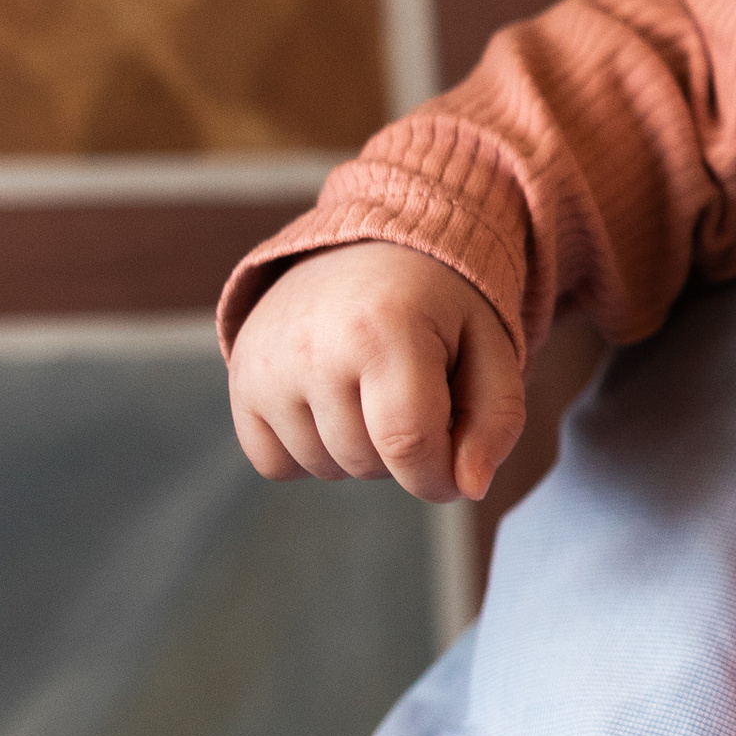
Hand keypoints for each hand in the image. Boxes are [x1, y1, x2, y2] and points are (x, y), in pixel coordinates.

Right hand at [227, 239, 523, 504]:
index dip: (438, 476)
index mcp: (387, 329)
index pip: (408, 444)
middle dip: (404, 453)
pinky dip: (310, 452)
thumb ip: (495, 420)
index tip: (456, 470)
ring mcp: (267, 363)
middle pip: (366, 462)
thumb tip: (468, 487)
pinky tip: (334, 403)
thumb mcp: (491, 346)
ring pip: (324, 468)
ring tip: (374, 390)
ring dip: (360, 451)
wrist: (369, 248)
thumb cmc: (441, 304)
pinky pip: (275, 464)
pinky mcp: (240, 379)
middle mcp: (315, 345)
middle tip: (416, 396)